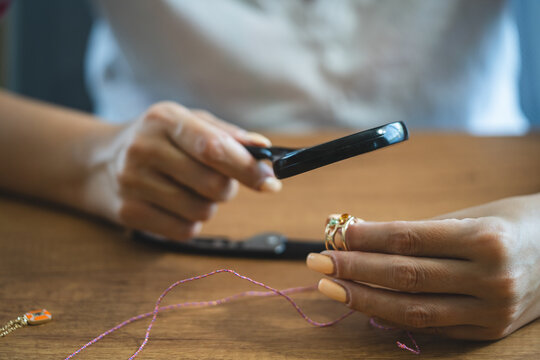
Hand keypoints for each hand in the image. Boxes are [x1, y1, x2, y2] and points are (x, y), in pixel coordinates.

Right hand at [83, 102, 280, 240]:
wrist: (97, 161)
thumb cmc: (157, 140)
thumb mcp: (188, 123)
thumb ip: (228, 135)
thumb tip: (264, 150)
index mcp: (165, 119)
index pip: (213, 147)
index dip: (247, 167)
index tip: (271, 181)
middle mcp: (144, 148)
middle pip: (213, 185)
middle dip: (227, 188)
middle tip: (217, 180)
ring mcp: (132, 182)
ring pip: (202, 211)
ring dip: (208, 205)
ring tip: (188, 189)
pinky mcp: (128, 213)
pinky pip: (185, 231)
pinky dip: (190, 222)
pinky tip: (173, 204)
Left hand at [307, 194, 539, 339]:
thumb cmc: (509, 225)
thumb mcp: (469, 216)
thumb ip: (417, 232)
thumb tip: (359, 236)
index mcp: (486, 239)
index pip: (410, 240)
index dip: (366, 239)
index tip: (334, 233)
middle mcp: (491, 278)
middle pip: (405, 277)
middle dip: (354, 269)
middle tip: (319, 261)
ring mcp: (491, 311)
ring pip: (412, 310)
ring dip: (364, 298)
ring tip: (329, 287)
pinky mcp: (488, 332)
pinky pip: (429, 327)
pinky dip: (392, 317)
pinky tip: (364, 305)